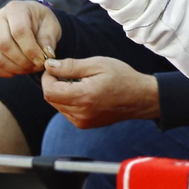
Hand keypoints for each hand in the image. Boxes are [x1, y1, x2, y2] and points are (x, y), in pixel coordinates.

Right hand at [0, 0, 62, 76]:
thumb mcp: (51, 26)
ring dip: (16, 68)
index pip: (19, 31)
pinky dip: (8, 72)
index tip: (42, 60)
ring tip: (31, 68)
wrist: (33, 22)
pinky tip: (20, 70)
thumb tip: (47, 54)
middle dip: (23, 60)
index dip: (30, 49)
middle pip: (4, 44)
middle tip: (37, 66)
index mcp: (15, 8)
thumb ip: (48, 39)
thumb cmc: (42, 22)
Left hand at [41, 56, 160, 128]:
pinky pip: (66, 111)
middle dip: (54, 84)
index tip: (55, 67)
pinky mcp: (84, 124)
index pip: (49, 91)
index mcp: (83, 97)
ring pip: (57, 105)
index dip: (48, 77)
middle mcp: (80, 113)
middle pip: (51, 98)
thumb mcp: (97, 64)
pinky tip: (84, 92)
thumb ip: (70, 66)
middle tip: (70, 72)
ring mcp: (82, 121)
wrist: (140, 98)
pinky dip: (69, 100)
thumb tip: (49, 66)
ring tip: (80, 82)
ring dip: (61, 92)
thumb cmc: (122, 78)